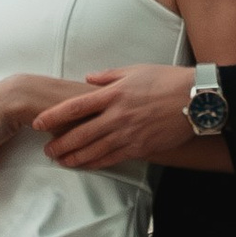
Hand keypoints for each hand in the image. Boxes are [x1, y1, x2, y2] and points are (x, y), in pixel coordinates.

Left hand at [35, 65, 203, 168]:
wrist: (196, 99)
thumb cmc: (166, 80)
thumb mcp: (135, 70)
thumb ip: (108, 76)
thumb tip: (88, 79)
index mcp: (113, 94)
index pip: (75, 107)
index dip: (53, 117)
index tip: (39, 123)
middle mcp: (117, 116)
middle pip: (80, 134)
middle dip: (60, 144)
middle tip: (46, 150)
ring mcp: (128, 134)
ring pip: (94, 150)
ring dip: (74, 157)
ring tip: (61, 161)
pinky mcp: (140, 147)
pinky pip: (113, 158)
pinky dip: (97, 163)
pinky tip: (86, 165)